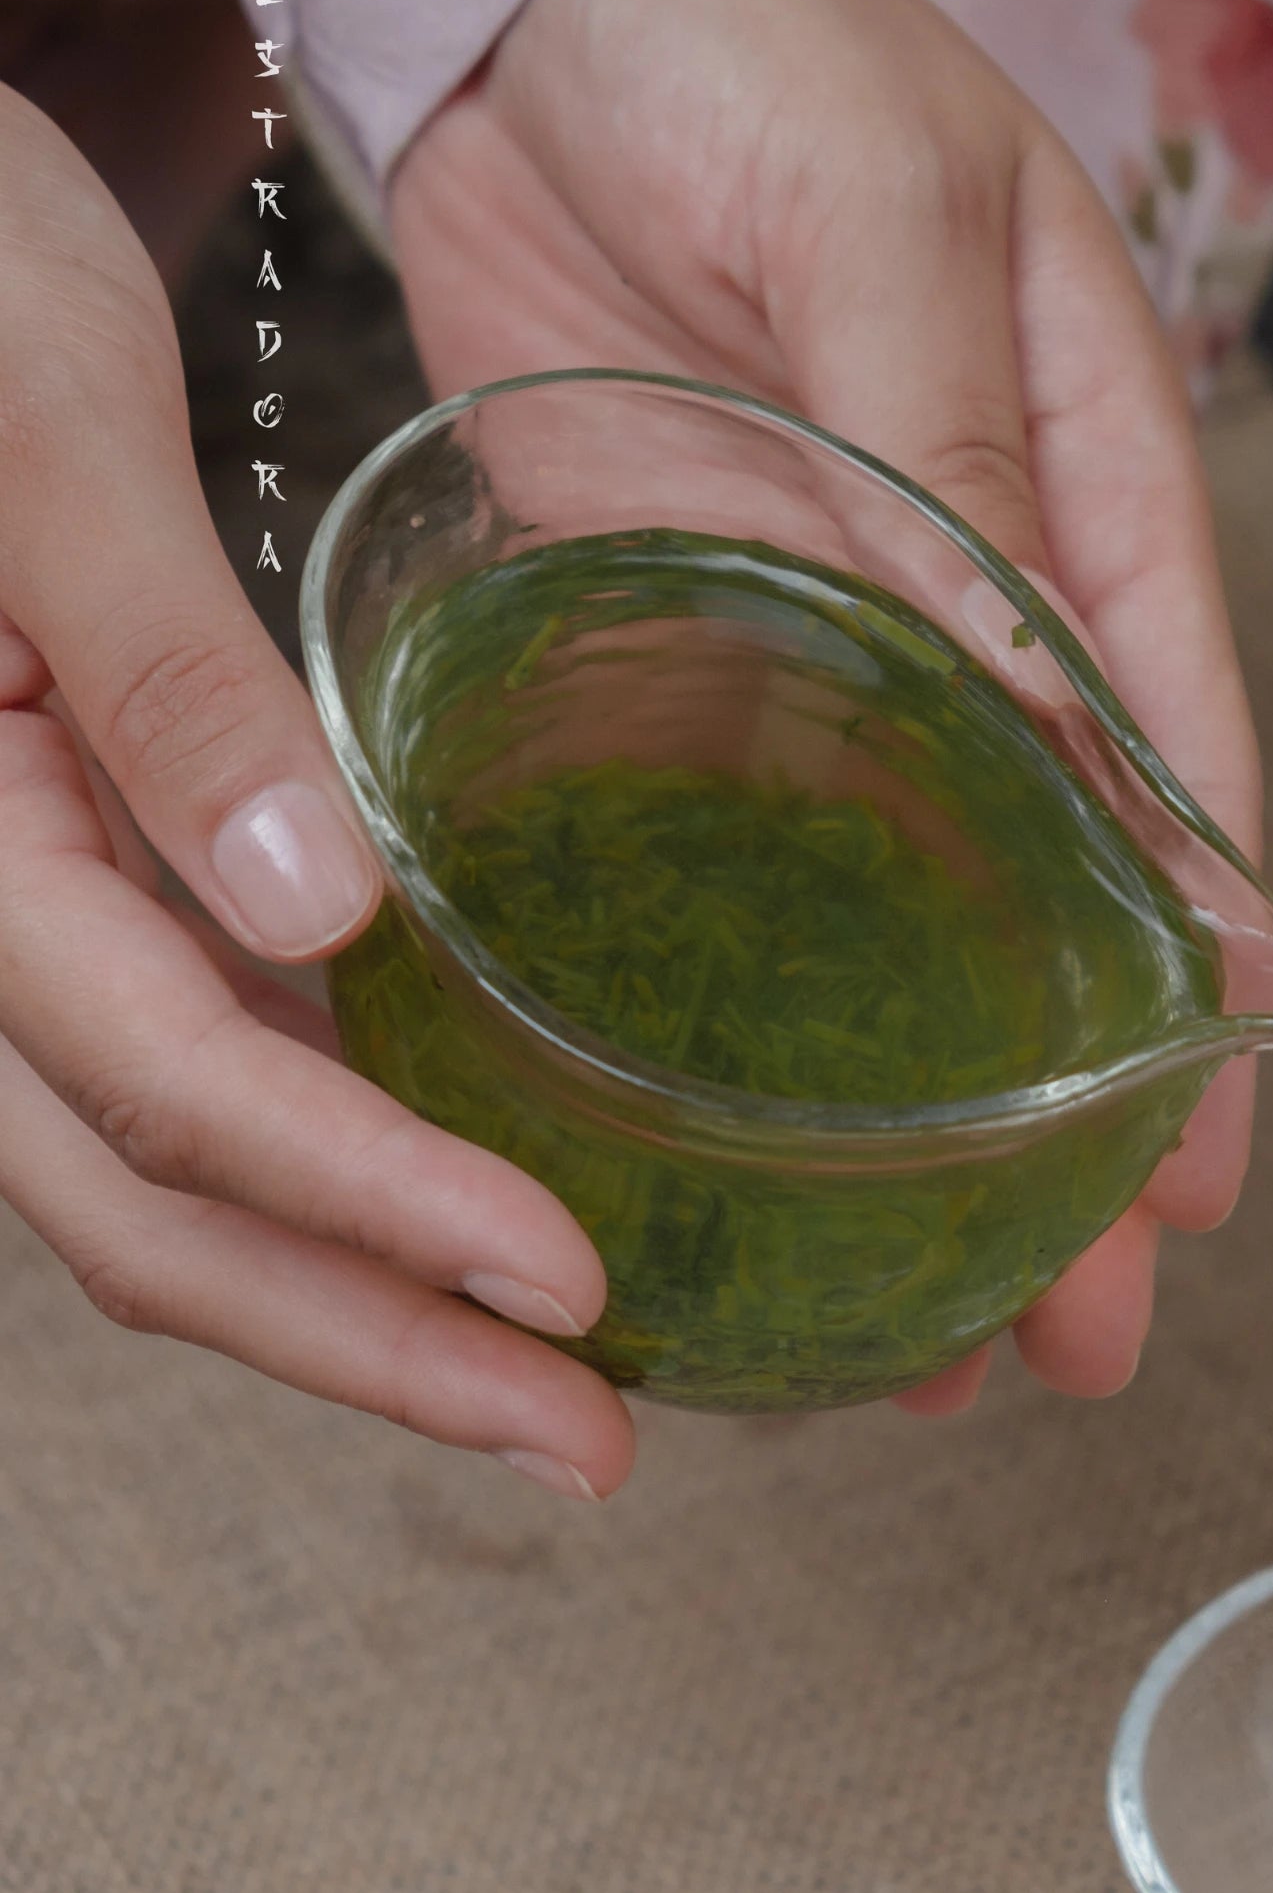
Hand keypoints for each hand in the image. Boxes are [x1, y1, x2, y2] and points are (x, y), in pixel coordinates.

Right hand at [0, 89, 635, 1495]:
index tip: (562, 1283)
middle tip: (596, 1442)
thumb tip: (317, 916)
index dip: (363, 1203)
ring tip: (569, 1386)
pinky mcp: (112, 905)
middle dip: (378, 1343)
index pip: (162, 1083)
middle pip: (160, 1210)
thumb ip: (165, 686)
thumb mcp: (48, 450)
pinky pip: (215, 1088)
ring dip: (372, 1304)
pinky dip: (351, 1181)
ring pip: (183, 1185)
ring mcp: (41, 934)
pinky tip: (477, 1214)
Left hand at [389, 0, 1264, 1411]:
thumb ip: (971, 472)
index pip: (1174, 787)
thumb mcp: (892, 229)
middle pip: (1051, 916)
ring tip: (923, 1315)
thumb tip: (1064, 713)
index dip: (1195, 995)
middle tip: (1075, 1331)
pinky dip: (752, 1004)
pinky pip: (729, 860)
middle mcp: (974, 617)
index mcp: (1089, 508)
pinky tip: (747, 1136)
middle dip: (1071, 1131)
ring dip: (914, 1117)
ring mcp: (824, 656)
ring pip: (900, 928)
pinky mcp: (674, 656)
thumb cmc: (753, 43)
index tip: (1203, 1176)